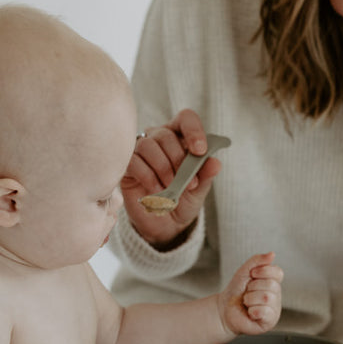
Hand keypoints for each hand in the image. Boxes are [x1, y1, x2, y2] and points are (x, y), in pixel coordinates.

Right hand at [121, 109, 221, 246]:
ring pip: (148, 146)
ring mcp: (140, 150)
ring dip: (163, 169)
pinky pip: (134, 161)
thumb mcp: (199, 189)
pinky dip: (148, 177)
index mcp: (180, 137)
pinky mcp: (127, 165)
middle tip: (188, 184)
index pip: (186, 119)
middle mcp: (158, 138)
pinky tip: (156, 191)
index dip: (193, 131)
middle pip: (166, 135)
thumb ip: (206, 174)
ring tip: (171, 188)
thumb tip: (215, 163)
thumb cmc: (183, 199)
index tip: (200, 151)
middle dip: (178, 160)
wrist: (165, 224)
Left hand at [218, 251, 282, 335]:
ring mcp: (274, 309)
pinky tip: (250, 312)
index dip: (263, 271)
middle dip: (253, 287)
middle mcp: (276, 296)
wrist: (224, 309)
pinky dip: (252, 310)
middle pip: (271, 285)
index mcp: (273, 283)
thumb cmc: (236, 291)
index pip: (278, 272)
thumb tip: (272, 254)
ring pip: (266, 298)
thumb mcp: (244, 271)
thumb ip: (257, 261)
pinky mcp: (270, 321)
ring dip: (250, 299)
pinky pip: (264, 312)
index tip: (251, 275)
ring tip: (247, 303)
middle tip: (247, 293)